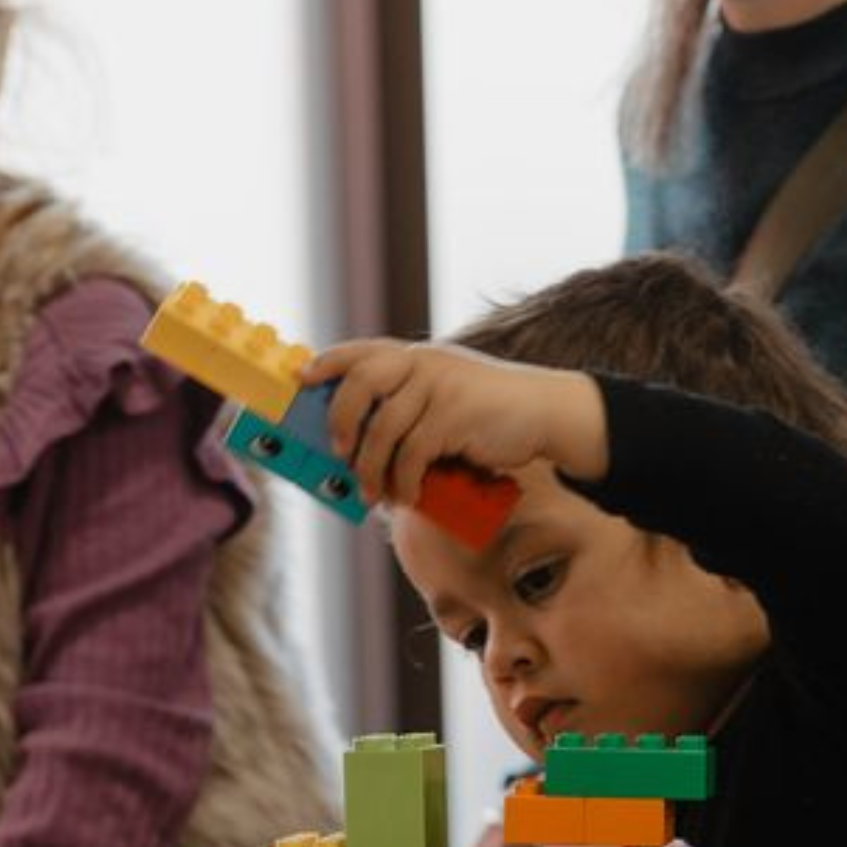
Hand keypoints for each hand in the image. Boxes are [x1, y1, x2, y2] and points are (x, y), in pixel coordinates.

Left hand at [303, 340, 606, 505]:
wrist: (546, 412)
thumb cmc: (488, 412)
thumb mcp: (445, 392)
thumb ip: (409, 401)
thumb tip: (355, 443)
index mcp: (415, 355)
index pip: (360, 350)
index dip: (326, 363)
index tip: (301, 379)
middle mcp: (423, 362)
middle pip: (360, 383)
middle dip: (341, 422)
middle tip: (339, 453)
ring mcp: (440, 386)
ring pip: (383, 429)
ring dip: (371, 469)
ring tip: (373, 494)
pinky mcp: (456, 415)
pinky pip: (413, 454)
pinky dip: (405, 481)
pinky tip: (408, 496)